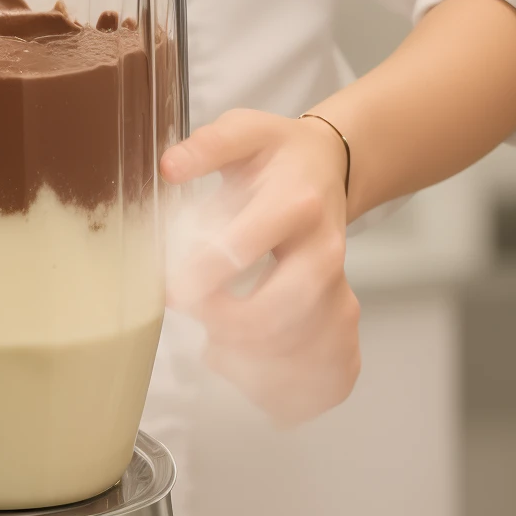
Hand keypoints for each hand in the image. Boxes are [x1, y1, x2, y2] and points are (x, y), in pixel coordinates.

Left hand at [161, 110, 360, 424]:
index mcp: (296, 204)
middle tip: (192, 315)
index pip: (242, 251)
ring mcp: (341, 289)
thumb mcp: (244, 131)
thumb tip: (169, 167)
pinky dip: (280, 384)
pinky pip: (321, 372)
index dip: (197, 278)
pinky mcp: (346, 318)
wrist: (330, 167)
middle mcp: (325, 252)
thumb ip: (206, 146)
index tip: (169, 289)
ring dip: (245, 359)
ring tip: (213, 342)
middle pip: (273, 315)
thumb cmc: (278, 155)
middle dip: (222, 325)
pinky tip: (246, 362)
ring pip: (294, 351)